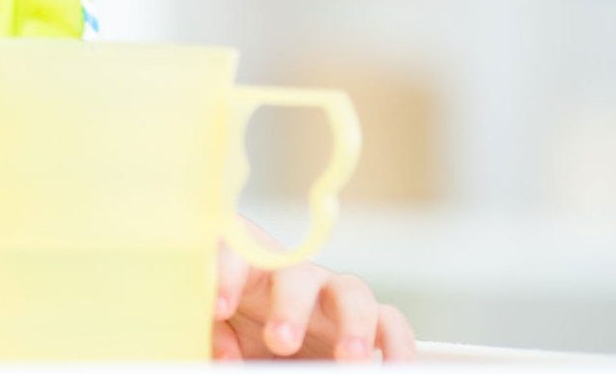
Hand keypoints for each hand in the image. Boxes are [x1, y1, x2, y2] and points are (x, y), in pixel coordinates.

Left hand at [214, 219, 414, 361]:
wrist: (273, 352)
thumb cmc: (238, 332)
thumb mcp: (222, 334)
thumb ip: (217, 339)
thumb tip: (225, 356)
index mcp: (249, 271)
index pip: (236, 254)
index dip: (226, 276)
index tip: (218, 309)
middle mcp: (293, 276)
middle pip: (295, 275)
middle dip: (290, 308)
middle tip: (280, 342)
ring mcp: (334, 296)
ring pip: (352, 291)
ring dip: (354, 325)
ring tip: (350, 360)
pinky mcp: (369, 322)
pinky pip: (391, 322)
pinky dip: (397, 345)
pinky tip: (395, 368)